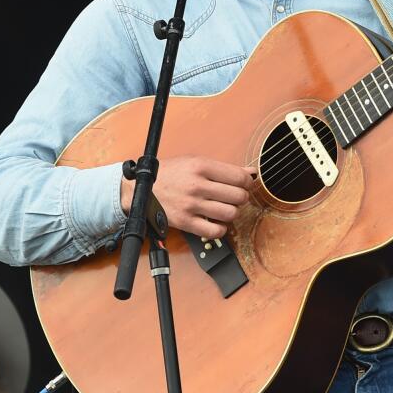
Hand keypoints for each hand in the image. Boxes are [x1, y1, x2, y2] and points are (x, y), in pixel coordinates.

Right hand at [121, 155, 255, 238]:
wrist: (141, 188)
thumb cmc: (171, 173)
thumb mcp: (195, 162)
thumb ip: (224, 168)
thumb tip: (251, 173)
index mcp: (201, 166)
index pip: (239, 177)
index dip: (247, 182)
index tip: (245, 184)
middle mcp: (197, 185)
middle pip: (238, 196)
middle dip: (242, 197)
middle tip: (236, 197)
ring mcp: (191, 205)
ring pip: (230, 214)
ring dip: (233, 212)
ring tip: (226, 208)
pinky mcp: (186, 222)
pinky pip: (215, 231)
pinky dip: (221, 229)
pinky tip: (216, 222)